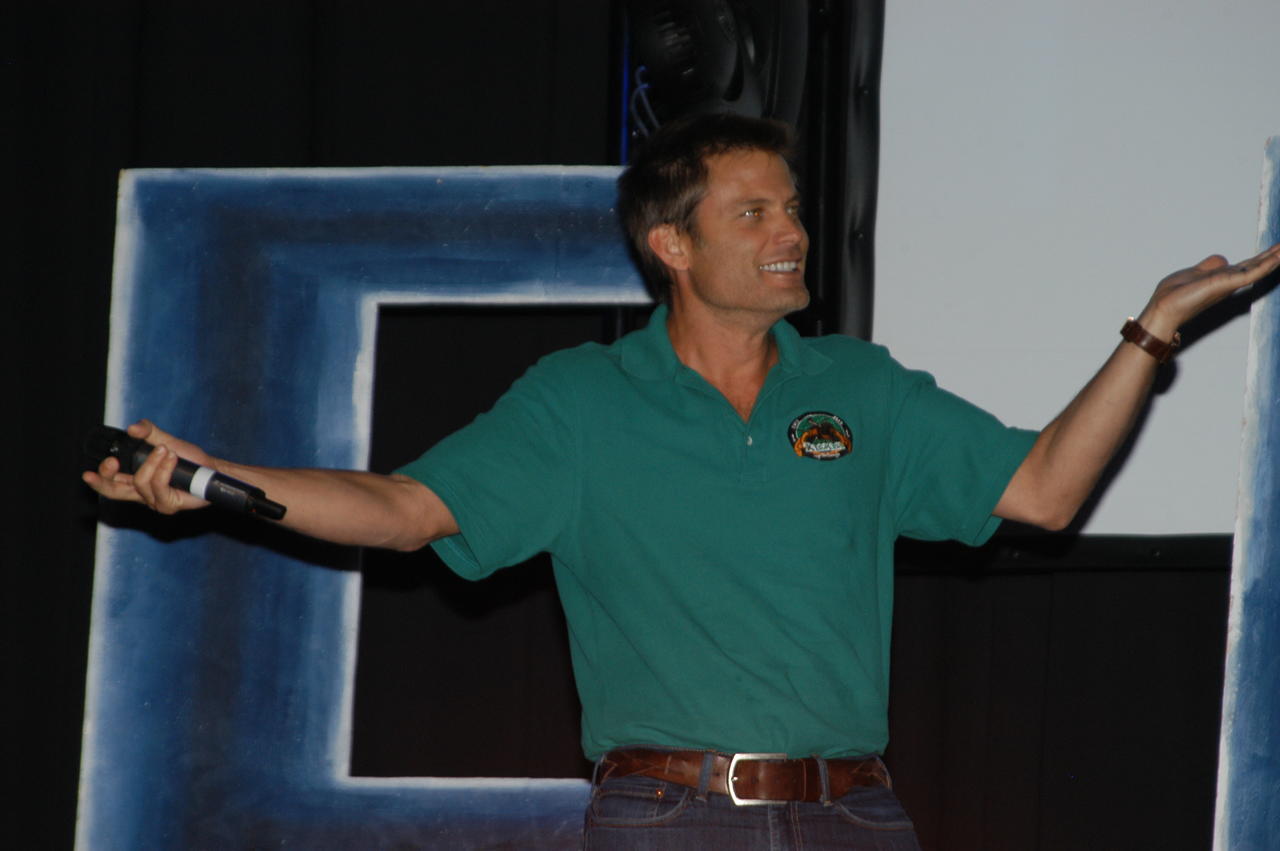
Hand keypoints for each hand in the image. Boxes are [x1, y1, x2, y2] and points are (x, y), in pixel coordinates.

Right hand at [82, 420, 213, 513]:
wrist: (211, 469)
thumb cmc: (189, 459)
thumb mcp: (166, 440)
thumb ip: (148, 432)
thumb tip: (132, 429)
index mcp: (134, 479)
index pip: (110, 483)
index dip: (98, 479)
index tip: (89, 473)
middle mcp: (141, 492)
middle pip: (113, 491)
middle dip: (107, 477)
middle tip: (111, 462)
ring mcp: (154, 500)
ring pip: (140, 482)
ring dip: (153, 462)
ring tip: (167, 451)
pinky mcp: (168, 504)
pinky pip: (158, 485)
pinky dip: (164, 468)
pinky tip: (172, 459)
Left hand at [1137, 243, 1279, 339]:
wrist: (1163, 308)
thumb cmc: (1174, 295)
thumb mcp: (1194, 273)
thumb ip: (1210, 266)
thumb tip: (1223, 258)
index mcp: (1222, 278)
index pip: (1247, 265)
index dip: (1263, 256)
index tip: (1278, 247)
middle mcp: (1229, 281)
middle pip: (1256, 265)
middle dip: (1274, 255)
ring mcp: (1229, 283)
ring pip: (1258, 268)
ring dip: (1275, 258)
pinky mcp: (1226, 284)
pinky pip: (1250, 274)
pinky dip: (1265, 266)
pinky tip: (1277, 258)